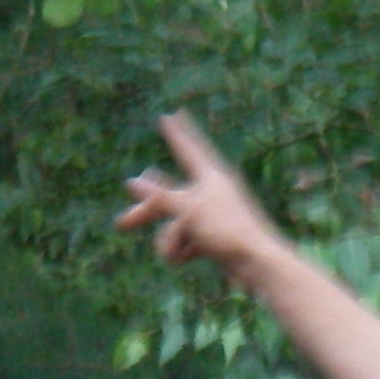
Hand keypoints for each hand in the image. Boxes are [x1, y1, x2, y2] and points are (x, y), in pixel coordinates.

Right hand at [117, 113, 287, 285]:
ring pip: (176, 222)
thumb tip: (132, 180)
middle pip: (170, 195)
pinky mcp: (215, 237)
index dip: (178, 132)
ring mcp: (213, 216)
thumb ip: (159, 196)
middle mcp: (211, 192)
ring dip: (169, 240)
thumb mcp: (187, 211)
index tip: (173, 113)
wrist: (258, 265)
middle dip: (148, 212)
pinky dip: (182, 249)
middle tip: (121, 224)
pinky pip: (188, 239)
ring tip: (173, 255)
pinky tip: (183, 260)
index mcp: (211, 176)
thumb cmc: (227, 231)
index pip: (190, 147)